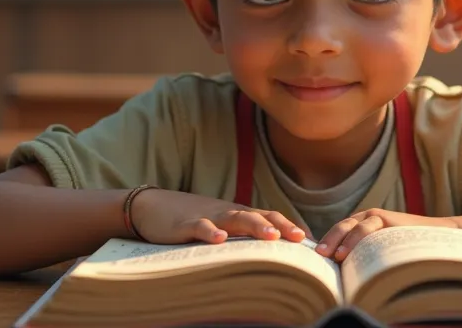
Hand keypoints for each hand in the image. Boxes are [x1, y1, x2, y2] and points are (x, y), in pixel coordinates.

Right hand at [130, 188, 311, 244]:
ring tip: (272, 237)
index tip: (310, 241)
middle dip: (281, 226)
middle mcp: (226, 213)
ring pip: (234, 219)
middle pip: (258, 216)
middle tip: (300, 239)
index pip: (268, 217)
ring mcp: (206, 216)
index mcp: (236, 214)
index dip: (289, 227)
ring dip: (254, 227)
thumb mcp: (218, 227)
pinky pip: (199, 227)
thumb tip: (268, 254)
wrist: (150, 206)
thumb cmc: (189, 219)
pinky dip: (210, 232)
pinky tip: (219, 239)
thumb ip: (240, 236)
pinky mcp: (184, 224)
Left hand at [317, 209, 457, 260]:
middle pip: (339, 228)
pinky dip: (358, 240)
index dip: (324, 244)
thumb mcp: (377, 251)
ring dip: (341, 242)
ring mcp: (374, 216)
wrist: (432, 235)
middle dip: (327, 242)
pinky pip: (368, 228)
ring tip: (334, 256)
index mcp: (357, 225)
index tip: (313, 260)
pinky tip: (351, 253)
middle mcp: (363, 218)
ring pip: (351, 227)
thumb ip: (360, 256)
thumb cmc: (401, 248)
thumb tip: (339, 277)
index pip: (335, 234)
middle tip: (317, 257)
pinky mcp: (386, 217)